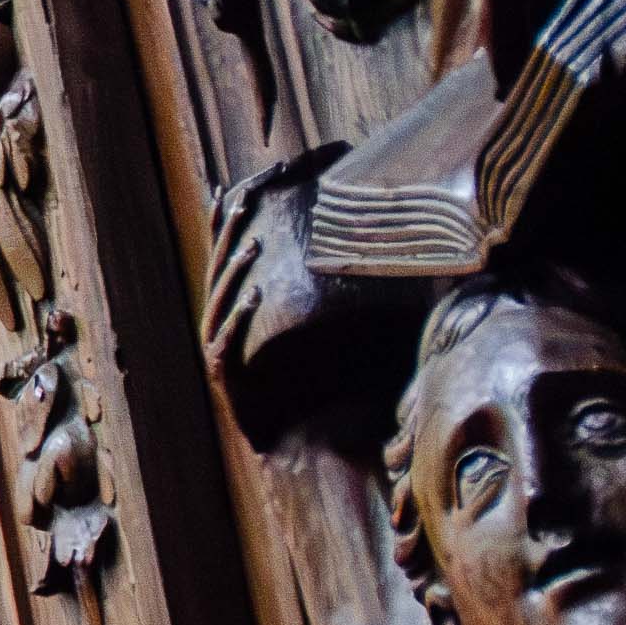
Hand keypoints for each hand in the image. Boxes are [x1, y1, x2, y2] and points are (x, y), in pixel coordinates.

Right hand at [203, 147, 416, 443]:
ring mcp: (220, 346)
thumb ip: (356, 286)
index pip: (236, 246)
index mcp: (246, 300)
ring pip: (221, 298)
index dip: (240, 212)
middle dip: (230, 230)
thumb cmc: (331, 383)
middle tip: (244, 198)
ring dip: (234, 269)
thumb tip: (405, 243)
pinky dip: (238, 320)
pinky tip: (257, 298)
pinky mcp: (224, 376)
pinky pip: (225, 342)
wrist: (311, 443)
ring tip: (254, 244)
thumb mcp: (345, 324)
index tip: (251, 181)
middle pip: (221, 264)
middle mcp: (228, 318)